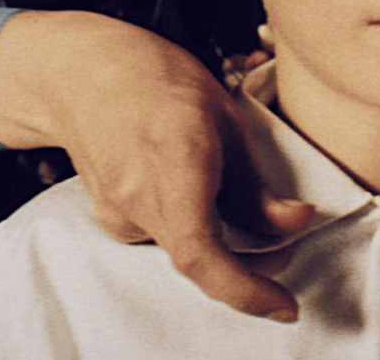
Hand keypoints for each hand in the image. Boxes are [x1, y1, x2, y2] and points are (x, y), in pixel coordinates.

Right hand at [0, 11, 314, 321]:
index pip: (203, 256)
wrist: (82, 74)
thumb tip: (297, 223)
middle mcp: (138, 199)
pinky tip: (196, 191)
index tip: (284, 306)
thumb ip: (256, 185)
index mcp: (174, 168)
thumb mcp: (226, 120)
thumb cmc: (159, 82)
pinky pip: (164, 237)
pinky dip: (193, 229)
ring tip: (238, 201)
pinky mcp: (111, 218)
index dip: (246, 290)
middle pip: (201, 261)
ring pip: (184, 249)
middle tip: (283, 246)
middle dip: (249, 266)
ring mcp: (118, 213)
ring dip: (221, 243)